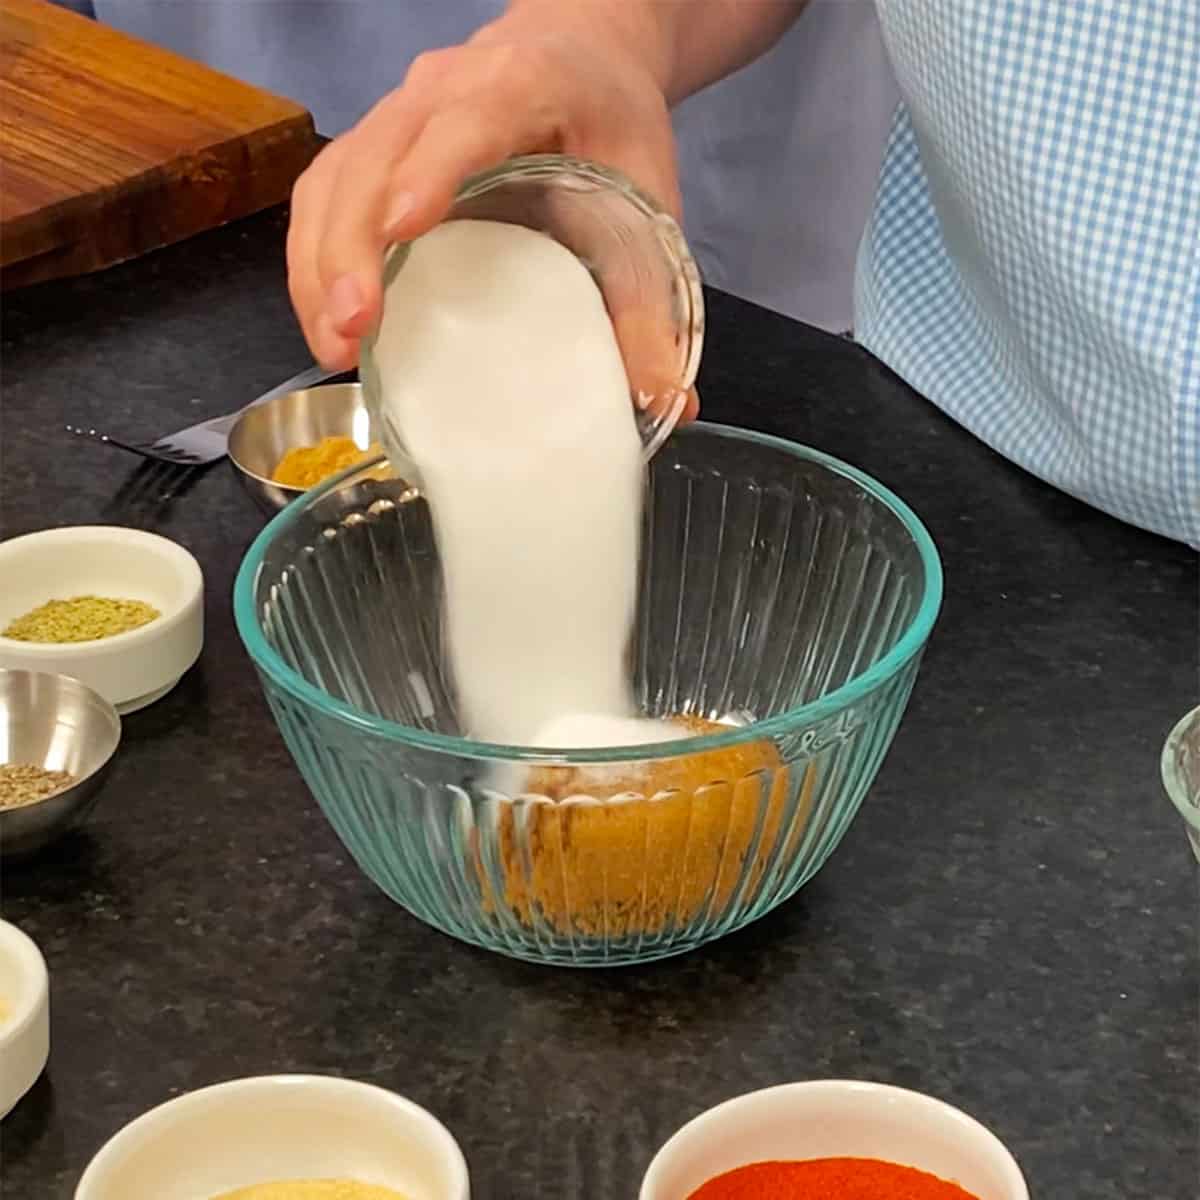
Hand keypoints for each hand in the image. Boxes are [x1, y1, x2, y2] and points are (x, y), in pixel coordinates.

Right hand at [287, 3, 694, 421]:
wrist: (581, 54)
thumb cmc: (613, 122)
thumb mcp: (649, 199)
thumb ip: (652, 301)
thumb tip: (667, 404)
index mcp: (520, 84)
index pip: (464, 120)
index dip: (429, 172)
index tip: (402, 231)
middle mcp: (441, 88)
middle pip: (371, 156)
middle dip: (349, 246)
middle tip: (352, 330)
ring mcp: (397, 112)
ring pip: (333, 178)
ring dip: (318, 263)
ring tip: (331, 343)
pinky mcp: (374, 145)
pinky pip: (325, 194)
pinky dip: (313, 257)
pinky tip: (326, 317)